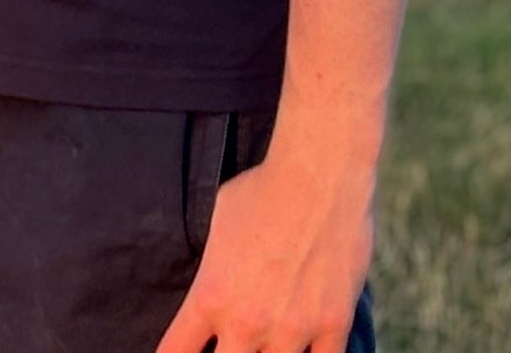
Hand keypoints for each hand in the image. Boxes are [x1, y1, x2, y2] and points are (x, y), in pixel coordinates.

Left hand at [154, 147, 373, 352]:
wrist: (318, 176)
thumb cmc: (262, 188)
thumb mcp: (220, 223)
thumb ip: (215, 265)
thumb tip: (215, 280)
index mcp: (212, 295)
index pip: (177, 350)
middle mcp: (247, 322)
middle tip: (231, 343)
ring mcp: (292, 329)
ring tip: (265, 346)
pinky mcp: (333, 325)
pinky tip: (306, 351)